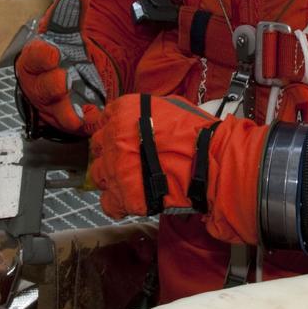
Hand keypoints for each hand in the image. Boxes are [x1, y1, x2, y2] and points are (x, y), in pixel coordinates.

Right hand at [15, 0, 115, 138]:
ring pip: (53, 109)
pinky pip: (72, 124)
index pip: (33, 57)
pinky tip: (88, 121)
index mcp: (36, 60)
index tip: (52, 52)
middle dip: (50, 85)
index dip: (41, 56)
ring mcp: (53, 104)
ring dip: (63, 108)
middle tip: (62, 79)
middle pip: (40, 87)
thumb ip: (71, 14)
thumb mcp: (68, 33)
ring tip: (74, 108)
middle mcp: (41, 84)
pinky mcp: (68, 119)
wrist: (76, 81)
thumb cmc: (63, 55)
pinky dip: (80, 122)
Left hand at [89, 94, 215, 218]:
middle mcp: (113, 137)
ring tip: (132, 179)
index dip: (111, 130)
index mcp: (123, 112)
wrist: (210, 161)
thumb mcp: (170, 106)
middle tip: (127, 158)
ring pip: (98, 175)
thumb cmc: (196, 133)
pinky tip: (132, 198)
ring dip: (112, 177)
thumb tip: (138, 117)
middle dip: (109, 153)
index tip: (116, 137)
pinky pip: (107, 202)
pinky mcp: (121, 195)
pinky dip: (118, 203)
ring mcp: (114, 167)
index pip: (101, 119)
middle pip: (97, 147)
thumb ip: (146, 111)